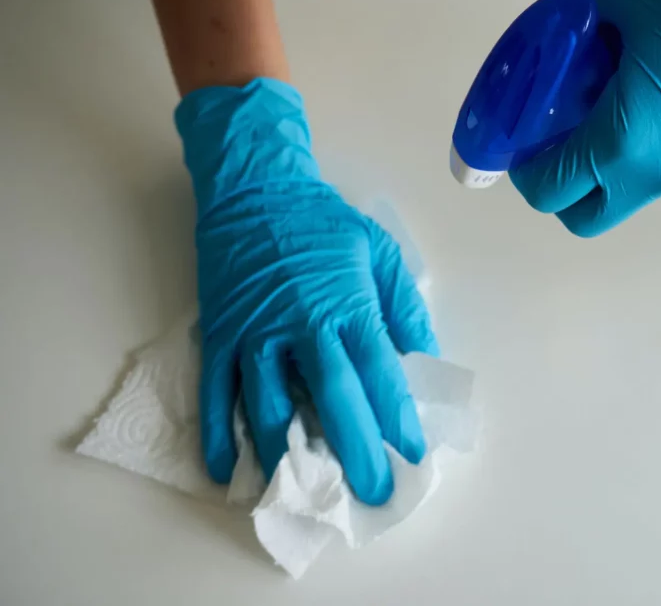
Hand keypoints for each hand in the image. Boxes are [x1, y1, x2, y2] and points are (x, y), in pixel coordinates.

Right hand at [176, 78, 436, 504]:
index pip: (378, 373)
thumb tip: (424, 358)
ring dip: (289, 455)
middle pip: (331, 401)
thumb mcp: (379, 251)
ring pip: (270, 406)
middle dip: (355, 453)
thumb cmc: (323, 221)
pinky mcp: (218, 333)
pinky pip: (215, 392)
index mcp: (347, 304)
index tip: (412, 454)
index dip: (397, 418)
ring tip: (306, 494)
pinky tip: (228, 470)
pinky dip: (218, 434)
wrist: (255, 187)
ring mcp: (254, 332)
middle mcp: (302, 325)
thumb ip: (403, 306)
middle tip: (370, 493)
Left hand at [511, 0, 660, 235]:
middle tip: (575, 142)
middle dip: (575, 189)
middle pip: (597, 214)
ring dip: (644, 152)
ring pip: (660, 181)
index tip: (529, 152)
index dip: (529, 173)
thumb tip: (579, 59)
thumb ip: (583, 43)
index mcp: (629, 141)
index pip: (554, 190)